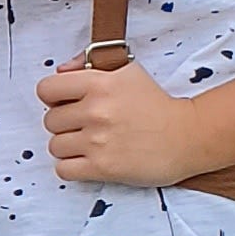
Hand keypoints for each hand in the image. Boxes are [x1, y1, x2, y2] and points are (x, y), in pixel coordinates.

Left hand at [36, 54, 205, 187]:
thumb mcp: (127, 72)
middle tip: (86, 125)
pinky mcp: (103, 168)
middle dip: (65, 124)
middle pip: (50, 121)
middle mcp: (96, 111)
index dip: (53, 97)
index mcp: (99, 84)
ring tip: (90, 143)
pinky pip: (63, 170)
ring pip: (55, 146)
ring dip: (69, 147)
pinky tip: (88, 160)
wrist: (188, 136)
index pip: (46, 89)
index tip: (66, 103)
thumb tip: (61, 70)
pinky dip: (72, 167)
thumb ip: (87, 66)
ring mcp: (98, 141)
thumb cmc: (157, 104)